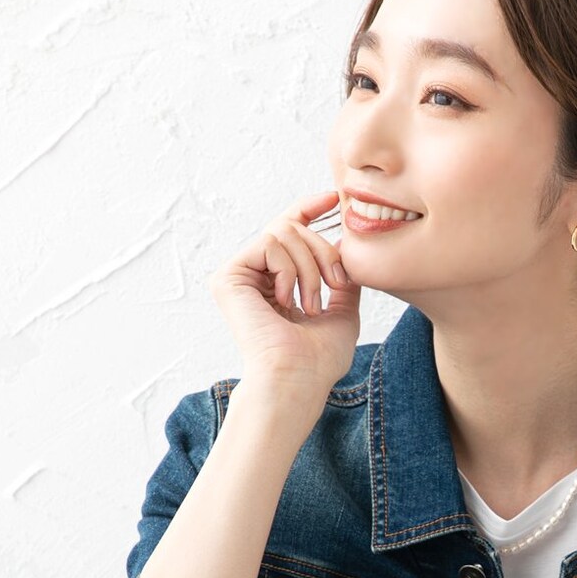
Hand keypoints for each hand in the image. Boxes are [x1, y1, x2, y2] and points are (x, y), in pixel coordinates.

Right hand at [210, 192, 360, 395]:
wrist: (298, 378)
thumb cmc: (319, 359)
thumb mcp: (343, 312)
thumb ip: (343, 280)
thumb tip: (347, 249)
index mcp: (277, 285)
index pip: (290, 235)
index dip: (310, 210)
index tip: (335, 199)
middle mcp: (254, 278)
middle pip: (292, 228)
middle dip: (323, 250)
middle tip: (337, 283)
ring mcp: (240, 277)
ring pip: (283, 232)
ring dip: (311, 266)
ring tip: (312, 304)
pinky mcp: (228, 277)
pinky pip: (269, 242)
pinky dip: (290, 268)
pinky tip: (289, 299)